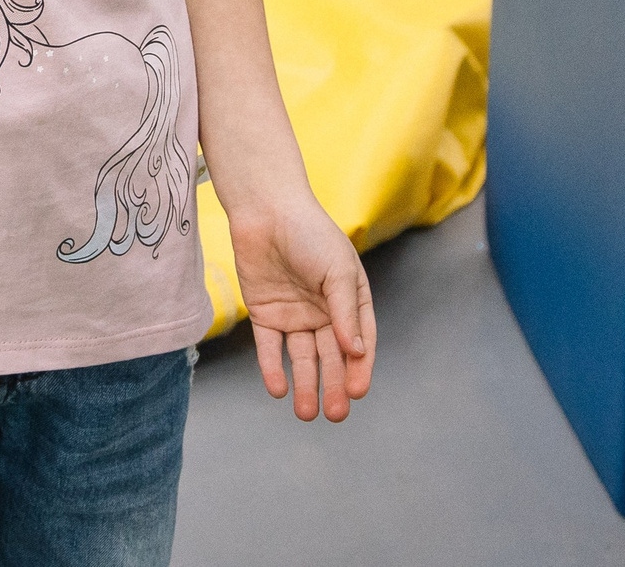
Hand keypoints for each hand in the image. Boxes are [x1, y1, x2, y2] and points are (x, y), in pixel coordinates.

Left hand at [229, 196, 374, 421]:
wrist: (265, 210)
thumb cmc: (310, 233)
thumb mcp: (338, 271)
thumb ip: (345, 313)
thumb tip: (356, 353)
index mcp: (350, 301)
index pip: (359, 342)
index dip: (359, 369)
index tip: (357, 392)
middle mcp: (324, 313)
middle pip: (330, 357)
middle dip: (333, 386)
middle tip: (336, 414)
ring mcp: (295, 315)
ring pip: (302, 358)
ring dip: (305, 384)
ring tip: (305, 412)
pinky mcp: (265, 314)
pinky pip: (270, 347)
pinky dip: (273, 368)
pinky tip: (278, 388)